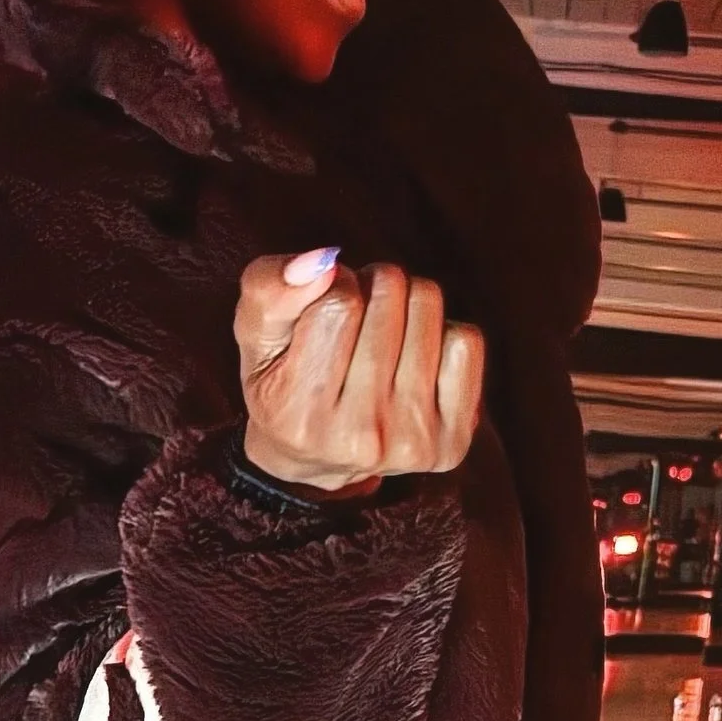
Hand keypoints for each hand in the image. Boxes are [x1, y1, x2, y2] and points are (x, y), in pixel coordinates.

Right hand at [236, 249, 483, 495]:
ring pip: (428, 306)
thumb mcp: (255, 333)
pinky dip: (442, 334)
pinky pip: (466, 341)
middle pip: (389, 296)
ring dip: (405, 302)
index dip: (334, 284)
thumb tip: (324, 262)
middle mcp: (358, 436)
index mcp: (299, 414)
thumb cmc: (283, 380)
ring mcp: (410, 443)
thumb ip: (270, 288)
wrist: (317, 458)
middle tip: (355, 319)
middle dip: (371, 287)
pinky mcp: (450, 442)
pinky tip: (415, 360)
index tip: (324, 305)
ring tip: (383, 333)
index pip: (340, 301)